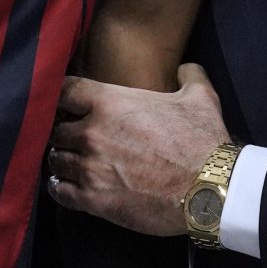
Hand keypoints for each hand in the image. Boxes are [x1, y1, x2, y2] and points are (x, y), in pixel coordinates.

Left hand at [47, 66, 228, 236]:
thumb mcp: (201, 98)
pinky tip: (66, 186)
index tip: (66, 105)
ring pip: (55, 160)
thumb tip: (186, 68)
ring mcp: (89, 168)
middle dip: (64, 132)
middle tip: (72, 138)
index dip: (62, 97)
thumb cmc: (203, 142)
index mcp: (110, 102)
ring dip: (62, 160)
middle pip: (55, 128)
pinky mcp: (93, 199)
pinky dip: (60, 188)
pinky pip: (60, 192)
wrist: (210, 191)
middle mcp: (91, 133)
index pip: (64, 91)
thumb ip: (189, 76)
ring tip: (70, 163)